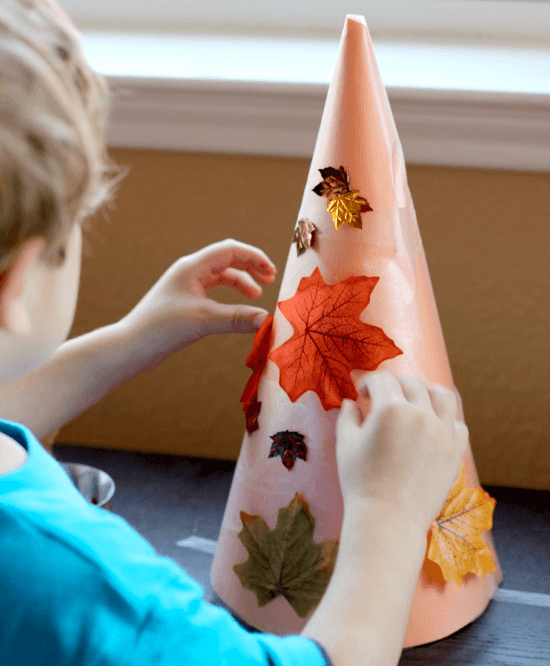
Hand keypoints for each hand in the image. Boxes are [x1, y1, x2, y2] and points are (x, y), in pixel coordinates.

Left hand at [118, 239, 276, 370]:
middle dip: (250, 267)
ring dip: (241, 282)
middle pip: (227, 259)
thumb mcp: (203, 320)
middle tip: (270, 280)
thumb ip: (237, 318)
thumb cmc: (161, 328)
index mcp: (192, 267)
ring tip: (256, 296)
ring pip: (221, 276)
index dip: (254, 257)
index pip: (230, 250)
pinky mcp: (184, 302)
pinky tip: (237, 309)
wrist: (131, 346)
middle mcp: (189, 271)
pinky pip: (213, 291)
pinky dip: (229, 296)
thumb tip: (267, 319)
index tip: (272, 272)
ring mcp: (186, 286)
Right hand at [335, 371, 468, 533]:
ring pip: (442, 396)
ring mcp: (443, 432)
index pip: (382, 380)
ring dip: (426, 390)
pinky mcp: (455, 451)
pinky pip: (457, 424)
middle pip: (411, 383)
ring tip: (415, 398)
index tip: (362, 392)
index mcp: (391, 408)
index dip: (369, 382)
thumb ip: (348, 416)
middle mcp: (421, 414)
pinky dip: (445, 418)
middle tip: (382, 395)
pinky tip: (433, 424)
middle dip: (394, 384)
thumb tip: (350, 402)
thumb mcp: (345, 444)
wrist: (387, 519)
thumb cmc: (360, 482)